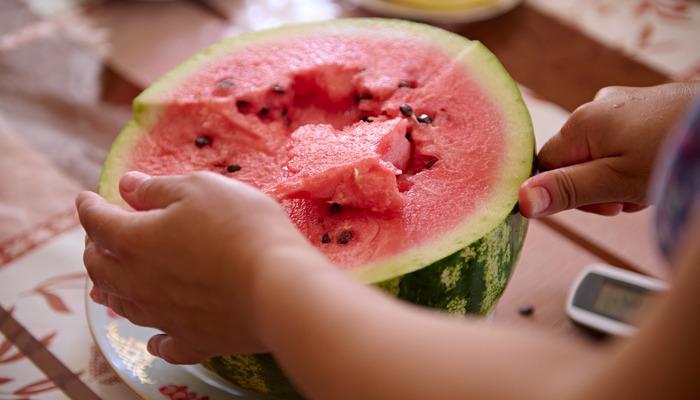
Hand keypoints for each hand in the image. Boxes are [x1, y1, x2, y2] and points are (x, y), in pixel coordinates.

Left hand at [77, 171, 314, 363]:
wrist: (279, 286)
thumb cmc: (241, 226)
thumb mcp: (201, 188)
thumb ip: (158, 188)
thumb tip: (127, 187)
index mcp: (135, 241)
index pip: (97, 222)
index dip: (89, 206)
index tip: (86, 198)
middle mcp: (139, 282)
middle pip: (100, 269)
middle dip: (93, 250)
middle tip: (96, 240)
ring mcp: (165, 316)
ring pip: (124, 306)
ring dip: (111, 291)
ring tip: (104, 287)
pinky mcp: (194, 340)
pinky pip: (166, 345)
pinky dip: (156, 340)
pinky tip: (155, 340)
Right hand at [519, 82, 699, 217]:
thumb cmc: (675, 154)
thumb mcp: (616, 182)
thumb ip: (567, 190)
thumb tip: (521, 201)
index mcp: (582, 122)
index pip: (546, 165)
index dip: (564, 192)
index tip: (595, 204)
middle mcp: (597, 107)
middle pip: (574, 162)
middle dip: (597, 188)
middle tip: (627, 199)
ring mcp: (623, 106)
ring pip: (601, 156)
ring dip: (618, 180)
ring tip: (648, 186)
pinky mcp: (645, 109)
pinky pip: (624, 144)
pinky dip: (635, 164)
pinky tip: (656, 170)